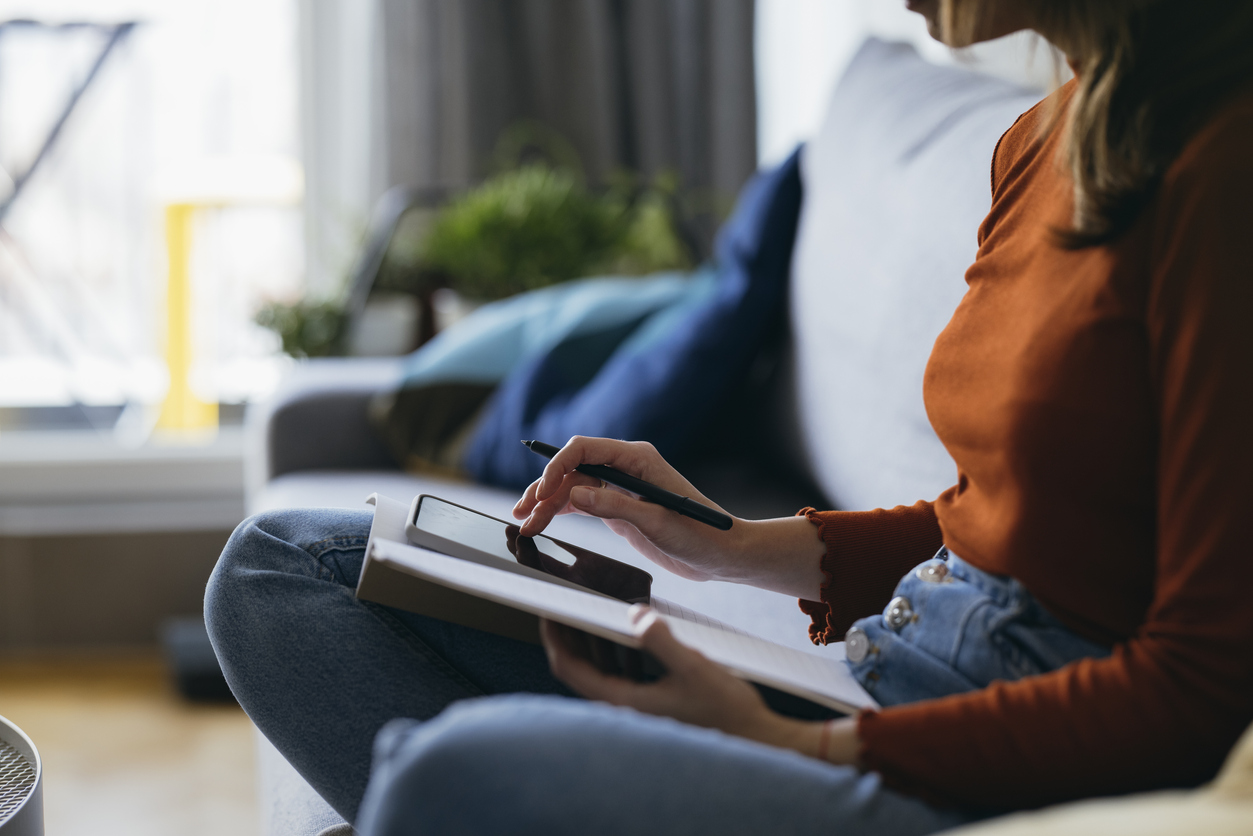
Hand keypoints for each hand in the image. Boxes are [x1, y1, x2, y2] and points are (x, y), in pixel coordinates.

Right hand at [513, 437, 743, 583]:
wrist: (720, 555)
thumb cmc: (700, 534)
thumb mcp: (656, 522)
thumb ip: (614, 506)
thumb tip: (574, 493)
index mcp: (636, 458)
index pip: (583, 449)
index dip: (556, 466)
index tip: (541, 492)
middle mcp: (624, 467)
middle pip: (571, 469)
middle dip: (543, 489)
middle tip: (524, 514)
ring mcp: (619, 487)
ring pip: (571, 487)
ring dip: (546, 504)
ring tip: (524, 524)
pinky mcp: (617, 507)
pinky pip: (580, 503)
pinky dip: (559, 511)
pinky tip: (541, 522)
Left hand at [541, 606, 782, 739]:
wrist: (754, 737)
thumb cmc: (725, 709)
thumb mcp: (692, 667)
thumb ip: (660, 640)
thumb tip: (634, 615)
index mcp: (624, 702)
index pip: (571, 668)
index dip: (555, 636)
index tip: (548, 608)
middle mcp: (625, 707)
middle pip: (582, 667)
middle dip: (572, 633)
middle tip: (566, 600)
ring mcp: (638, 706)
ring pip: (603, 669)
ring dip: (596, 639)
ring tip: (595, 607)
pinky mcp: (653, 702)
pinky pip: (624, 672)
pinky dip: (620, 650)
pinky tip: (633, 629)